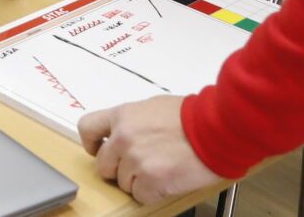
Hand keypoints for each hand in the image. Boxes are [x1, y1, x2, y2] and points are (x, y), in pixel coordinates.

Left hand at [78, 96, 222, 204]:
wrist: (216, 128)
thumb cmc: (193, 117)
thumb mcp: (155, 107)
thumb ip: (134, 121)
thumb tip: (126, 134)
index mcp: (123, 116)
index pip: (88, 128)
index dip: (92, 143)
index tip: (98, 149)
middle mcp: (123, 137)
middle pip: (104, 165)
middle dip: (120, 169)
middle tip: (142, 165)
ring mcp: (136, 160)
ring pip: (124, 183)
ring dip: (140, 181)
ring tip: (163, 168)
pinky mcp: (151, 180)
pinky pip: (141, 196)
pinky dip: (154, 193)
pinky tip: (168, 179)